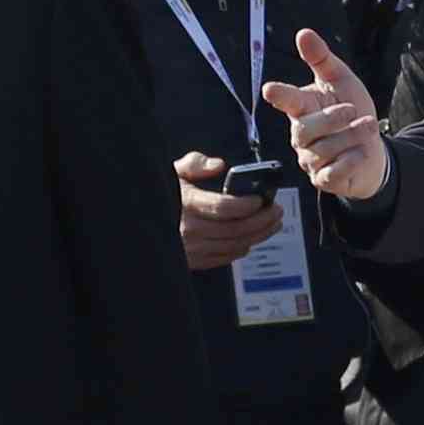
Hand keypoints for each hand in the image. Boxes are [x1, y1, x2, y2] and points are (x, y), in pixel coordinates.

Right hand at [174, 151, 277, 269]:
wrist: (147, 220)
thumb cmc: (165, 193)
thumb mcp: (174, 171)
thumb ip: (196, 163)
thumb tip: (219, 165)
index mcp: (186, 204)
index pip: (222, 207)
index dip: (246, 205)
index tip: (261, 200)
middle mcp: (189, 230)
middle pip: (235, 229)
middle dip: (262, 220)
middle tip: (276, 210)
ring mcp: (192, 248)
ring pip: (234, 245)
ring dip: (259, 235)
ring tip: (273, 223)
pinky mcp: (194, 261)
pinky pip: (225, 257)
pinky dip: (243, 248)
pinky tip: (253, 237)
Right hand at [262, 25, 389, 203]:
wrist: (373, 151)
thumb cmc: (353, 112)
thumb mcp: (342, 81)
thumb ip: (322, 59)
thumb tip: (303, 33)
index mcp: (303, 108)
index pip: (287, 100)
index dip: (280, 95)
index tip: (270, 89)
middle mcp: (302, 135)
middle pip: (306, 128)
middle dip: (333, 118)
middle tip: (354, 110)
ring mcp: (310, 159)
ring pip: (324, 149)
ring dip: (351, 137)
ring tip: (368, 127)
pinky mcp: (323, 179)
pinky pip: (332, 172)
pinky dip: (351, 159)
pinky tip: (361, 152)